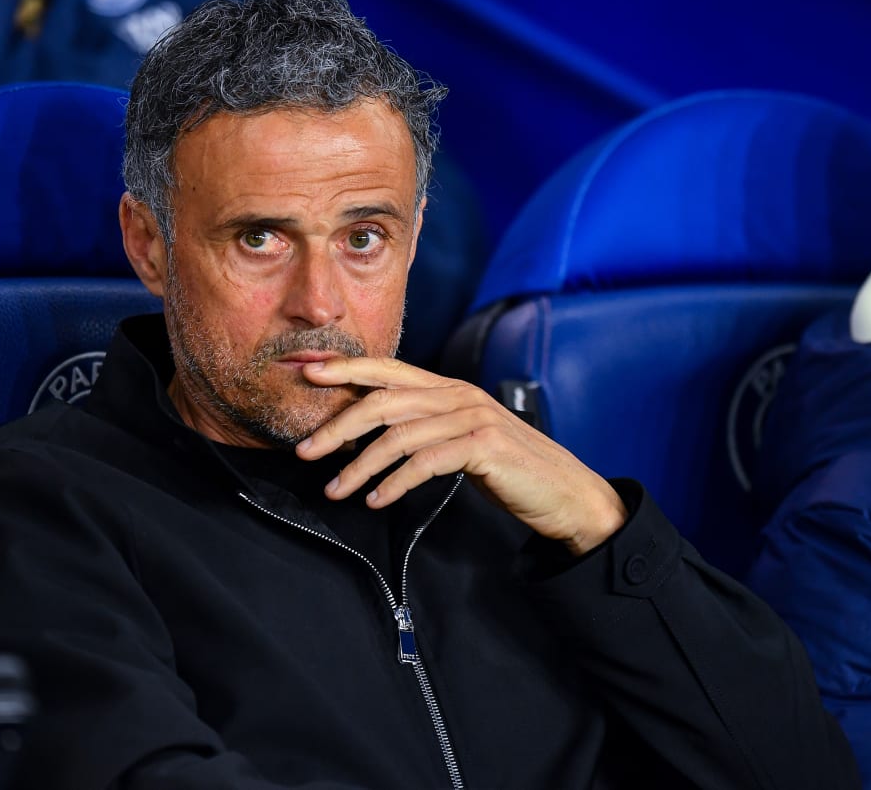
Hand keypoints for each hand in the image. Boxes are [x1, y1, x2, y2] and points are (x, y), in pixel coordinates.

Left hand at [295, 357, 625, 555]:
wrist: (566, 493)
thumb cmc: (510, 471)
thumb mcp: (461, 440)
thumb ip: (423, 430)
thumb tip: (367, 436)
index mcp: (450, 389)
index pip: (389, 369)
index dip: (347, 369)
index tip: (308, 374)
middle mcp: (459, 395)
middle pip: (384, 401)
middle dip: (338, 425)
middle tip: (304, 451)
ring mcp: (473, 418)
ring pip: (399, 435)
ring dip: (360, 466)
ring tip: (336, 490)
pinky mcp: (485, 447)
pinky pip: (425, 462)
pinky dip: (394, 483)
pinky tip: (376, 500)